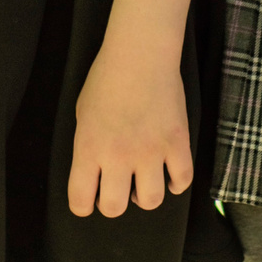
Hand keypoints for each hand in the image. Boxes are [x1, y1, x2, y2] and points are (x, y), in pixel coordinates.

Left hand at [68, 42, 190, 217]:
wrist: (140, 53)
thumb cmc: (107, 78)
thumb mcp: (82, 114)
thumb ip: (88, 146)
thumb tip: (96, 170)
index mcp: (90, 148)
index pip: (80, 200)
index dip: (83, 205)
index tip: (89, 199)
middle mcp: (119, 155)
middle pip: (115, 208)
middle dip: (114, 202)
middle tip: (117, 187)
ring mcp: (151, 151)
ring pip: (151, 201)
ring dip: (145, 195)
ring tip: (143, 179)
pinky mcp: (177, 143)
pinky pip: (182, 181)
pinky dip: (175, 183)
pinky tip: (168, 173)